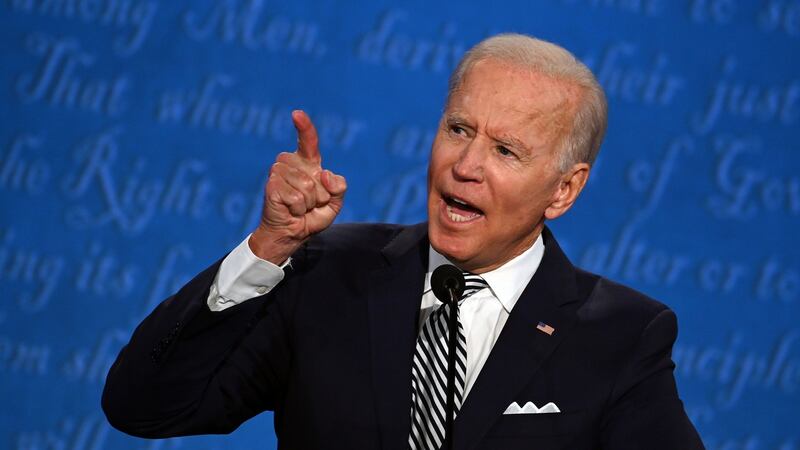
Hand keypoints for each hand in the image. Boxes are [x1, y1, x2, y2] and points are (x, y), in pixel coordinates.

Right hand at [249, 110, 346, 263]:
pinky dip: (298, 209)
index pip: (308, 142)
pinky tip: (290, 210)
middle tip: (309, 204)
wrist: (291, 235)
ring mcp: (278, 173)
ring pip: (307, 187)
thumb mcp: (334, 203)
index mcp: (307, 163)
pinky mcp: (271, 186)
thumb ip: (339, 187)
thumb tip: (324, 174)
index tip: (296, 114)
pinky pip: (297, 197)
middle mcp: (290, 164)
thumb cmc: (311, 217)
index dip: (304, 128)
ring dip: (308, 204)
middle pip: (316, 176)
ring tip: (299, 207)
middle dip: (320, 196)